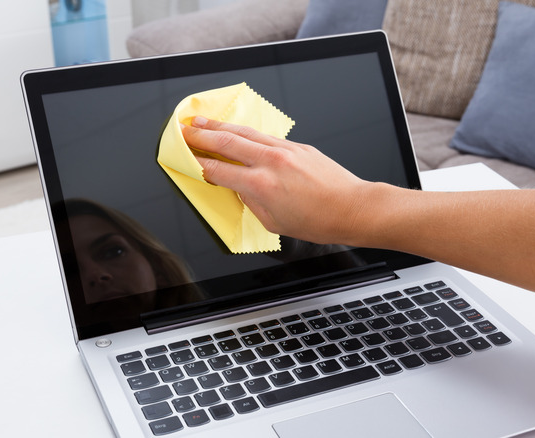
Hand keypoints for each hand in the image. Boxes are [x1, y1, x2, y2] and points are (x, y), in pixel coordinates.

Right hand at [181, 116, 377, 244]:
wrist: (352, 207)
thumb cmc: (318, 221)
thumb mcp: (274, 222)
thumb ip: (252, 202)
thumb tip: (240, 188)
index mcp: (261, 185)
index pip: (218, 170)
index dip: (197, 164)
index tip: (184, 158)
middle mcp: (270, 162)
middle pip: (226, 142)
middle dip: (200, 135)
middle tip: (182, 130)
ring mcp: (285, 150)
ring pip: (244, 132)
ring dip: (219, 126)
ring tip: (200, 121)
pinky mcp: (297, 146)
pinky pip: (264, 135)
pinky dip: (245, 131)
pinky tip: (235, 130)